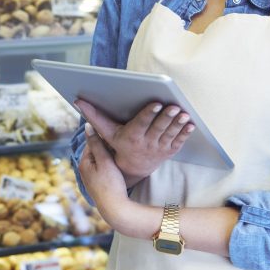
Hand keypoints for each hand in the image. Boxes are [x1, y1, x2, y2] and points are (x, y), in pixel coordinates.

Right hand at [75, 98, 194, 184]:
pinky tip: (191, 124)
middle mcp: (146, 144)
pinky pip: (179, 142)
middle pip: (157, 128)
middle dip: (167, 118)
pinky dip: (185, 133)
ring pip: (170, 134)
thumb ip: (94, 116)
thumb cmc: (118, 144)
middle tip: (174, 106)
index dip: (149, 114)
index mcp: (131, 137)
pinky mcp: (169, 151)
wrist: (132, 169)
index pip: (141, 124)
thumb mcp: (106, 133)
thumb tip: (78, 100)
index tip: (156, 103)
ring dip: (178, 124)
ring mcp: (159, 148)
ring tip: (184, 114)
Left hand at [78, 123, 129, 226]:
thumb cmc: (110, 184)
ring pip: (101, 159)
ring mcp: (91, 177)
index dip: (104, 137)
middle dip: (107, 146)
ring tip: (121, 152)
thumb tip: (87, 125)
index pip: (92, 142)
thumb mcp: (104, 161)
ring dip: (109, 154)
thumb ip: (96, 143)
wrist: (115, 208)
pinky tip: (119, 164)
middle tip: (121, 142)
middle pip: (96, 150)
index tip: (117, 134)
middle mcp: (84, 170)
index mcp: (83, 162)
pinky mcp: (98, 183)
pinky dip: (110, 163)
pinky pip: (103, 167)